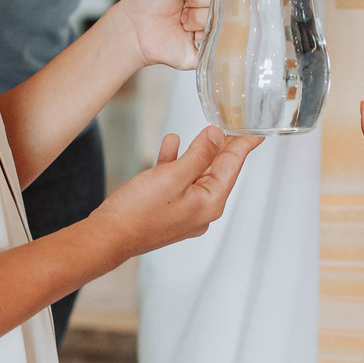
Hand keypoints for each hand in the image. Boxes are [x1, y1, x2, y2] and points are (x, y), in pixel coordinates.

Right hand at [92, 125, 260, 258]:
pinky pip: (177, 182)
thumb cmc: (139, 212)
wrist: (108, 237)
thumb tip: (216, 135)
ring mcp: (184, 212)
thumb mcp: (174, 175)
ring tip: (202, 130)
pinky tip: (170, 145)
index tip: (255, 131)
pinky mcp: (167, 210)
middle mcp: (202, 210)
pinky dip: (175, 163)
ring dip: (195, 151)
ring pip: (196, 174)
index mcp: (210, 202)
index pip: (233, 165)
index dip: (243, 144)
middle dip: (222, 146)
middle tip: (232, 125)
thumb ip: (199, 154)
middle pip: (217, 170)